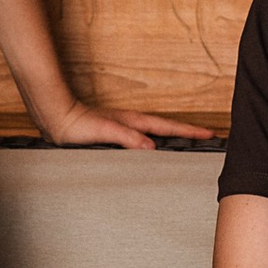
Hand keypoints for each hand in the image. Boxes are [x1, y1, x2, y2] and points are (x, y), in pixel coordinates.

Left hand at [47, 101, 216, 150]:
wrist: (57, 118)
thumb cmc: (76, 125)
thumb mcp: (104, 131)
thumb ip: (127, 137)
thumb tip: (151, 147)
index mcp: (133, 121)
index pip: (168, 126)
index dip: (189, 131)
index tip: (210, 133)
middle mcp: (132, 123)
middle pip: (167, 127)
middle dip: (188, 132)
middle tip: (208, 137)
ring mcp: (125, 127)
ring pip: (157, 132)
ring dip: (173, 136)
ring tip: (188, 143)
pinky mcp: (116, 133)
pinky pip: (144, 137)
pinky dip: (157, 141)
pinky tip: (154, 149)